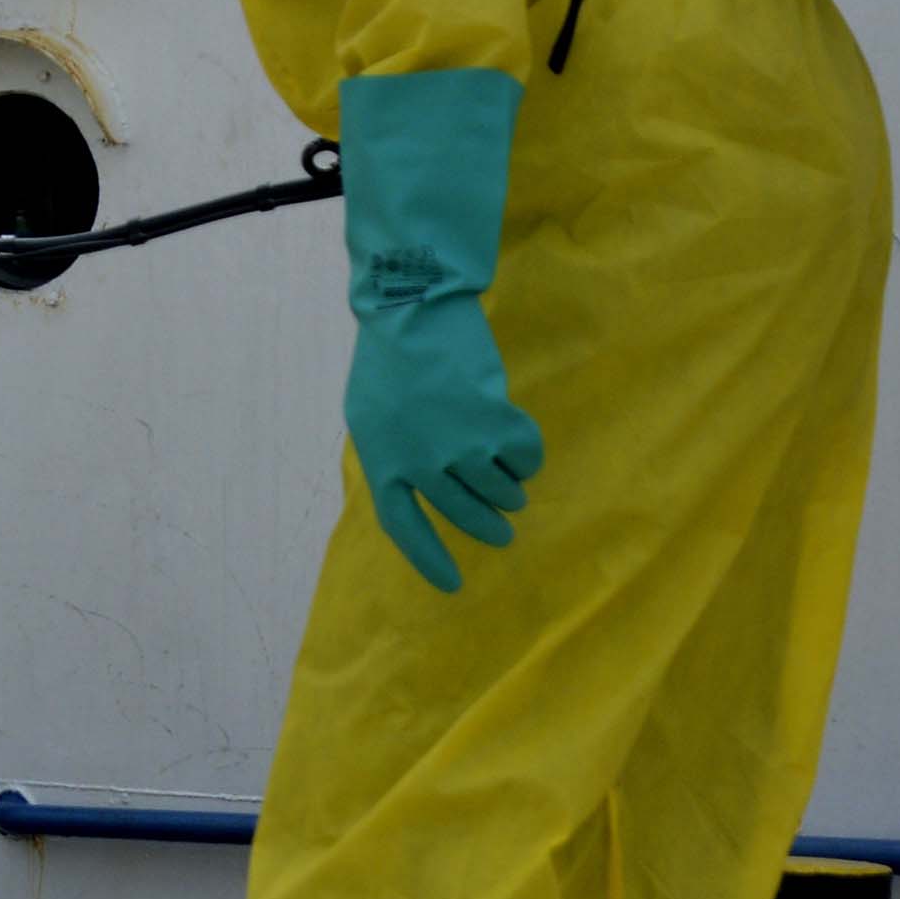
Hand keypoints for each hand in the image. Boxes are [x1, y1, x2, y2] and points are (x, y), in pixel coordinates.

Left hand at [335, 69, 541, 593]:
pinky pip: (524, 458)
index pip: (405, 527)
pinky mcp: (493, 424)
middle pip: (465, 513)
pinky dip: (528, 456)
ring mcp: (458, 446)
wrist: (412, 311)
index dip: (430, 559)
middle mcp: (419, 463)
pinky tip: (520, 444)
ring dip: (509, 490)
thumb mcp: (372, 415)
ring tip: (511, 484)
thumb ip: (393, 454)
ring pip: (499, 488)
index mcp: (381, 463)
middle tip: (504, 532)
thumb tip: (415, 491)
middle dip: (489, 525)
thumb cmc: (389, 361)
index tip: (454, 586)